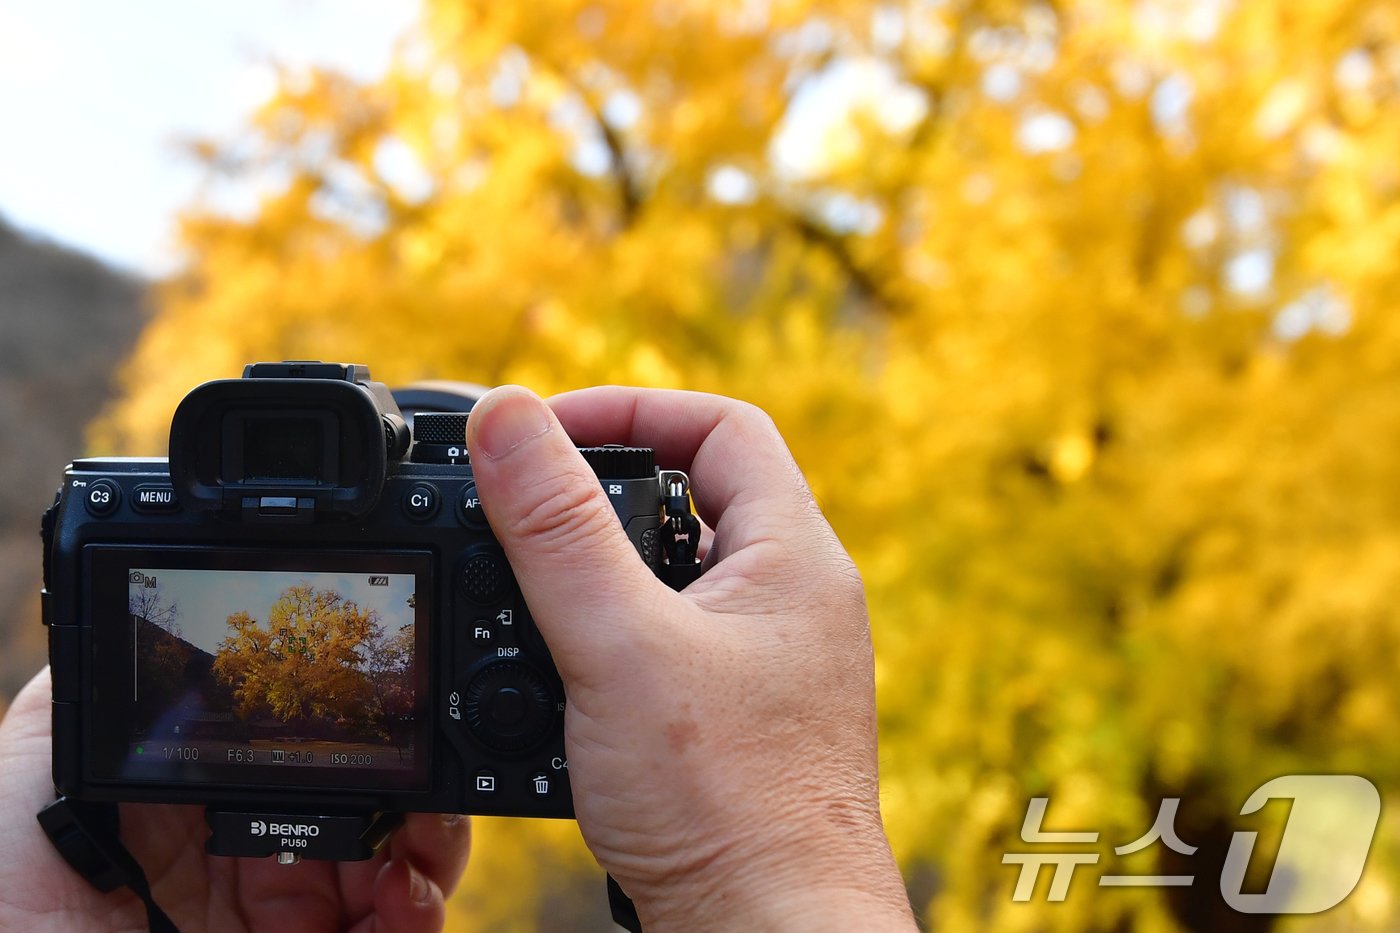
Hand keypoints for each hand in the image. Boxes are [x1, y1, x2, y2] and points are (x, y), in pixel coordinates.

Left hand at [0, 668, 469, 931]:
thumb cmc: (10, 894)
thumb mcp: (39, 765)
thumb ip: (96, 688)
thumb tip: (145, 608)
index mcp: (211, 811)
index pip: (314, 760)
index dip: (366, 736)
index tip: (394, 712)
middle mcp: (257, 866)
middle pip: (379, 815)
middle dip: (424, 788)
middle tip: (433, 766)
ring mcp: (287, 924)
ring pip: (408, 874)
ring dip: (438, 845)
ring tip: (423, 834)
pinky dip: (424, 913)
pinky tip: (404, 889)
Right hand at [465, 386, 914, 930]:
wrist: (767, 932)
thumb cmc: (723, 801)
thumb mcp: (618, 644)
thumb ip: (556, 528)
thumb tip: (506, 417)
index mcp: (794, 557)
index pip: (724, 425)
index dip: (633, 408)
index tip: (546, 431)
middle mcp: (795, 600)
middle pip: (699, 492)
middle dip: (606, 483)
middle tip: (527, 498)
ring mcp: (773, 660)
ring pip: (681, 571)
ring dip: (605, 562)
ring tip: (532, 576)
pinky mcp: (742, 714)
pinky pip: (674, 637)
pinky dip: (616, 630)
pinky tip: (565, 663)